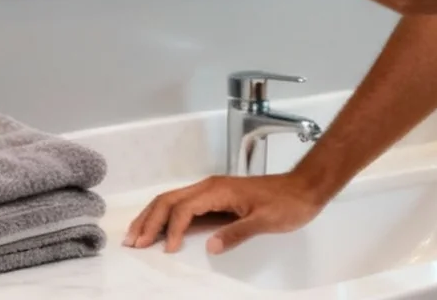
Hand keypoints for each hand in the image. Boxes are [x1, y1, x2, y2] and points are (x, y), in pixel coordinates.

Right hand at [124, 173, 325, 253]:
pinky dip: (166, 217)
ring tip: (136, 235)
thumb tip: (210, 246)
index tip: (167, 250)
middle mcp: (210, 186)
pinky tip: (161, 230)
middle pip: (169, 200)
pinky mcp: (216, 198)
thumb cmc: (287, 203)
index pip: (183, 209)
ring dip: (152, 217)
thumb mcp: (265, 221)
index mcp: (218, 190)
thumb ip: (237, 233)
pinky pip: (183, 205)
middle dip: (149, 220)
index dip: (172, 229)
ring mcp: (211, 190)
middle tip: (132, 242)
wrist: (304, 189)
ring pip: (172, 200)